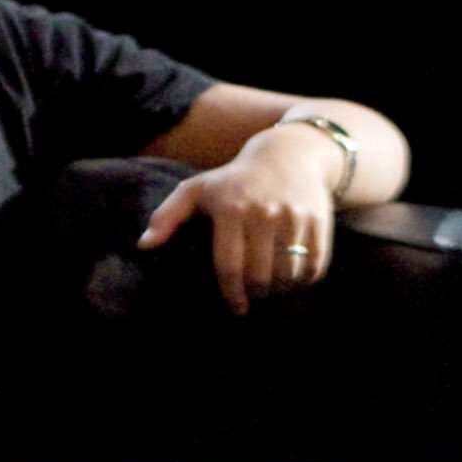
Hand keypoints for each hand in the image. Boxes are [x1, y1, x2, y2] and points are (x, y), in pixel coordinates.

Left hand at [135, 125, 342, 314]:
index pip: (229, 266)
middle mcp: (263, 212)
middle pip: (260, 276)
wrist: (288, 154)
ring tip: (273, 287)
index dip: (232, 294)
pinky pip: (315, 265)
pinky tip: (294, 277)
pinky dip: (304, 279)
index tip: (236, 307)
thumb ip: (167, 216)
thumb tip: (143, 246)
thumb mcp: (197, 189)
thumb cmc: (235, 178)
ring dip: (280, 289)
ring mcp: (293, 216)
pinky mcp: (318, 220)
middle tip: (254, 295)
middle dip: (256, 294)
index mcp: (231, 209)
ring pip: (288, 274)